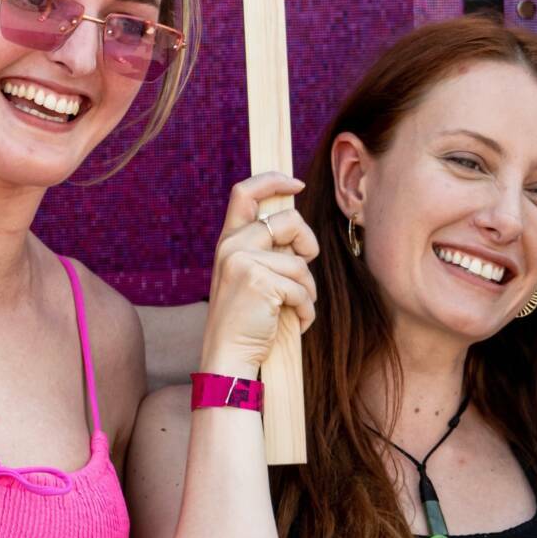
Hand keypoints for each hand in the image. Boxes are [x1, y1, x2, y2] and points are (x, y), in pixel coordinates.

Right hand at [199, 174, 316, 378]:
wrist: (228, 357)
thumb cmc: (246, 321)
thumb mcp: (248, 276)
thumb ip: (264, 250)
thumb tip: (298, 229)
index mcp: (227, 240)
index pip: (244, 192)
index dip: (272, 180)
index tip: (297, 183)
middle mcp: (231, 245)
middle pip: (289, 220)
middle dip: (309, 244)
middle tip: (306, 267)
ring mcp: (242, 261)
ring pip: (300, 261)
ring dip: (308, 289)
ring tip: (296, 308)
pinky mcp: (258, 281)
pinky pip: (302, 287)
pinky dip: (307, 310)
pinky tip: (298, 322)